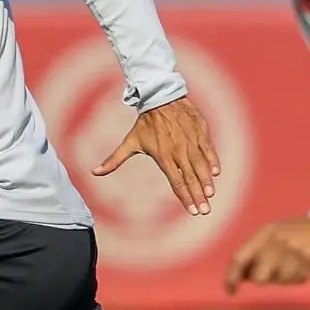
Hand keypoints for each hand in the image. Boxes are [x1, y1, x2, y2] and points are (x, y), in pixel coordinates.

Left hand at [92, 96, 219, 215]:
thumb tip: (94, 172)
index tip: (192, 211)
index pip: (176, 182)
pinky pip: (209, 150)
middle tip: (205, 211)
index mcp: (163, 156)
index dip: (185, 198)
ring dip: (207, 181)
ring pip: (201, 165)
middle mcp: (179, 151)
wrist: (161, 97)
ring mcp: (191, 142)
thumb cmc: (145, 123)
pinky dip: (213, 161)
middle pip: (190, 178)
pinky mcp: (200, 133)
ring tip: (210, 195)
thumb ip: (114, 160)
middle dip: (198, 196)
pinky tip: (216, 173)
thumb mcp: (130, 142)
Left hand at [224, 216, 309, 294]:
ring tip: (293, 263)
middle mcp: (276, 242)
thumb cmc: (297, 232)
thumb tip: (240, 276)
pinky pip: (297, 279)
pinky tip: (304, 264)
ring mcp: (294, 252)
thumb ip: (256, 251)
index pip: (239, 258)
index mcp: (264, 233)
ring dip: (285, 277)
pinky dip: (298, 276)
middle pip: (259, 277)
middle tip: (273, 271)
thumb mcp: (273, 234)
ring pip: (279, 280)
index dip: (231, 277)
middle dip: (263, 279)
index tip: (229, 290)